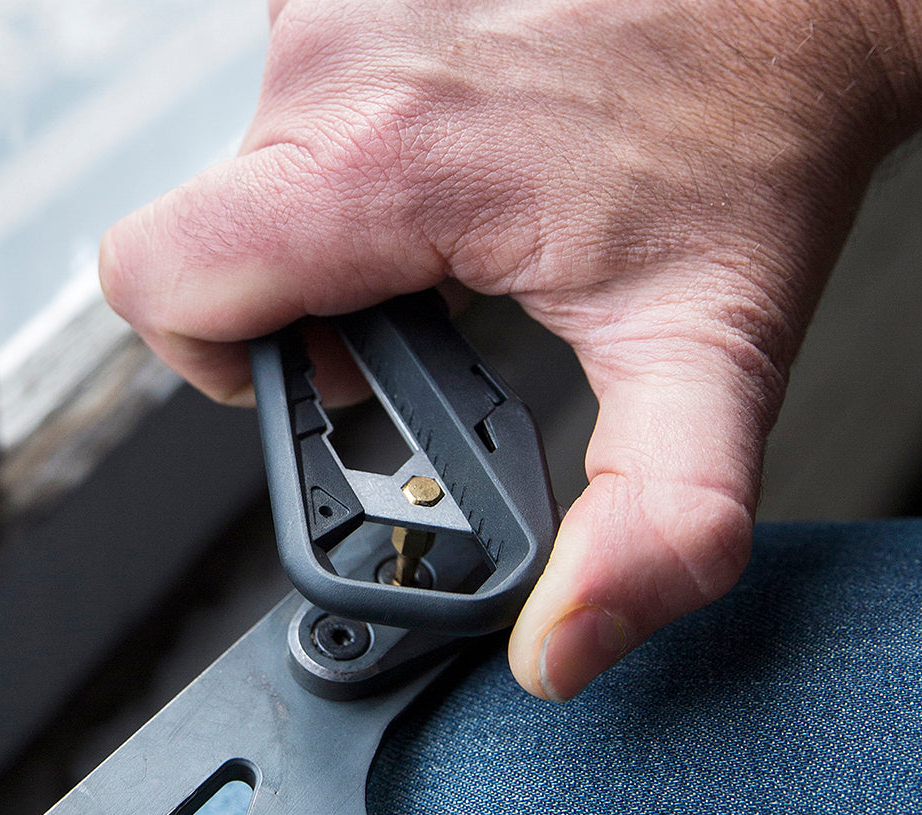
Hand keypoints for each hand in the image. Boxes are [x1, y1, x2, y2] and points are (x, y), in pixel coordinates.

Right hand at [101, 0, 921, 698]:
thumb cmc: (758, 142)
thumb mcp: (713, 365)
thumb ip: (651, 529)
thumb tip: (559, 648)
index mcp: (390, 164)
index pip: (163, 282)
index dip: (215, 365)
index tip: (318, 384)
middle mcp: (343, 55)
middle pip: (216, 240)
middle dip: (306, 309)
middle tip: (432, 307)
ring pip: (262, 167)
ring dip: (341, 226)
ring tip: (460, 228)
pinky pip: (309, 94)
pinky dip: (364, 147)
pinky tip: (464, 158)